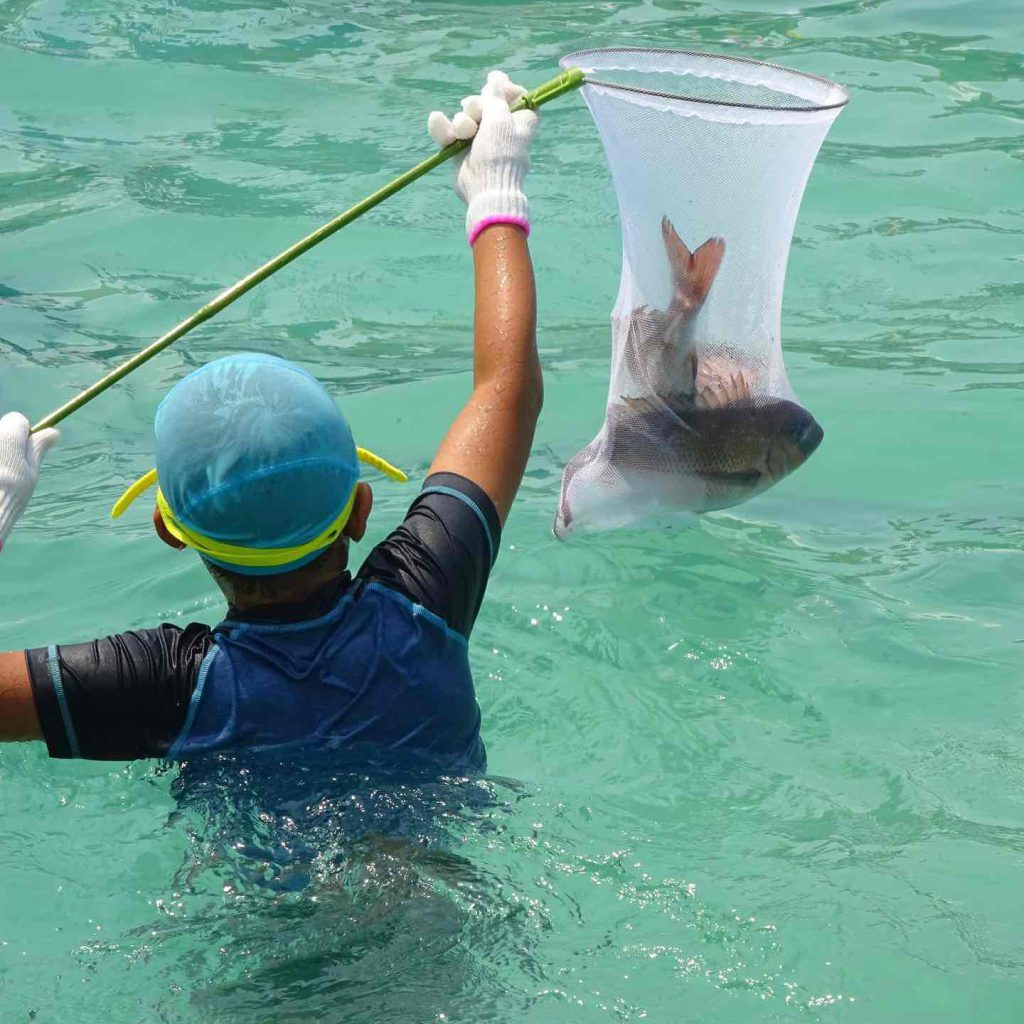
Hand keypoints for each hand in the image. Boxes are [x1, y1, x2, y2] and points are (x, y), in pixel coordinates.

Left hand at [0, 413, 59, 549]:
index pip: (18, 420)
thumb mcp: (31, 471)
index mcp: (8, 433)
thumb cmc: (11, 492)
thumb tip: (54, 432)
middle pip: (3, 431)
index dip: (25, 435)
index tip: (27, 453)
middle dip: (8, 445)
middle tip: (12, 469)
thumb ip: (38, 448)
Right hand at [428, 70, 538, 244]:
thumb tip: (496, 75)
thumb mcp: (500, 117)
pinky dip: (443, 128)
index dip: (508, 90)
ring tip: (465, 135)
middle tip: (477, 114)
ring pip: (465, 116)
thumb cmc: (500, 153)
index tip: (498, 87)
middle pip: (486, 103)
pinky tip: (438, 121)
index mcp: (520, 122)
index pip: (519, 98)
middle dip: (477, 105)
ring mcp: (479, 140)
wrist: (485, 187)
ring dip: (462, 122)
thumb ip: (496, 95)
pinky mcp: (460, 150)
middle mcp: (500, 129)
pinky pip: (448, 131)